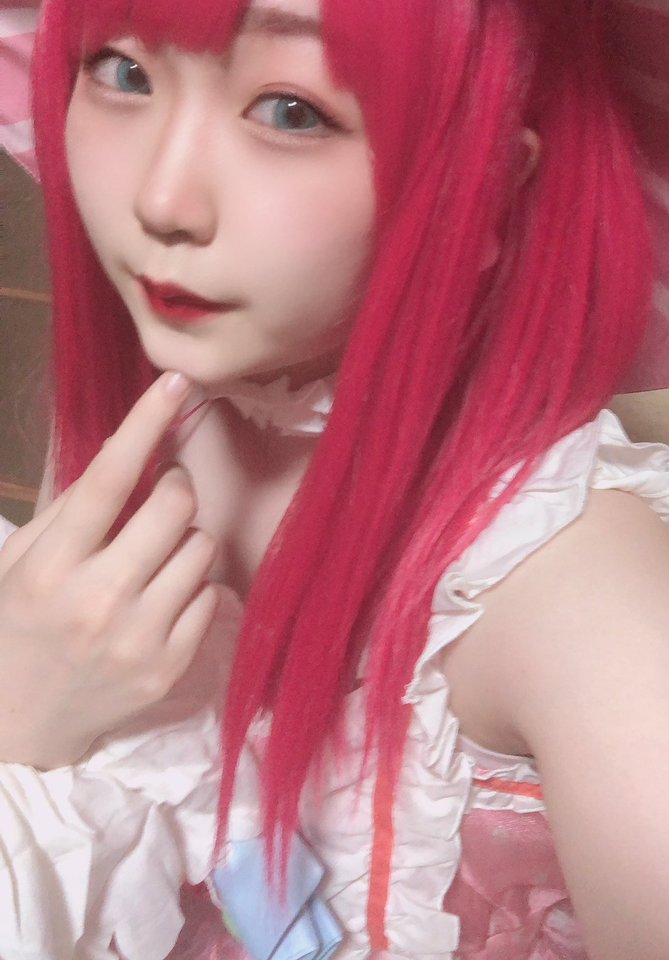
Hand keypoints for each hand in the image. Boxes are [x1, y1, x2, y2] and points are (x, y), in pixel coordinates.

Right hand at [0, 372, 219, 767]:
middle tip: (160, 493)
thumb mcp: (21, 561)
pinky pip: (211, 595)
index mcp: (50, 567)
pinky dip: (193, 585)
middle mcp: (96, 601)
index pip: (106, 480)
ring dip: (185, 537)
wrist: (17, 724)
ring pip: (202, 547)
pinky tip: (161, 597)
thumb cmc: (15, 626)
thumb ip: (71, 508)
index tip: (175, 383)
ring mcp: (137, 639)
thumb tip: (129, 446)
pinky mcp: (168, 668)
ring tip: (155, 555)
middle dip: (174, 485)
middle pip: (174, 506)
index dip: (143, 424)